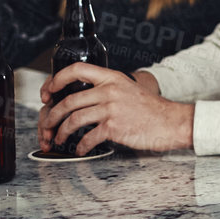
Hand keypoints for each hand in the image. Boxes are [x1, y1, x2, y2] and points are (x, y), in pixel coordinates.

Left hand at [38, 63, 190, 153]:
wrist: (171, 121)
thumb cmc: (151, 109)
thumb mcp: (128, 89)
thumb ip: (107, 89)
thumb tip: (82, 99)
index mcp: (112, 78)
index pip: (77, 69)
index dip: (57, 79)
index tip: (48, 91)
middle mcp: (110, 90)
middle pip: (69, 100)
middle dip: (52, 115)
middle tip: (48, 124)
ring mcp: (112, 108)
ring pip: (74, 119)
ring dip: (62, 132)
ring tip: (59, 139)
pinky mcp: (114, 127)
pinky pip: (88, 137)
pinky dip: (80, 146)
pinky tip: (80, 149)